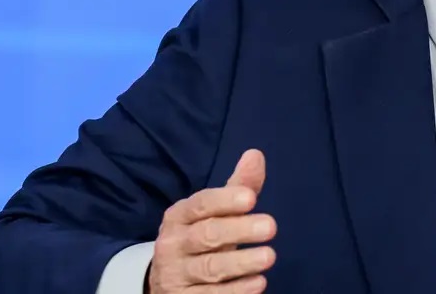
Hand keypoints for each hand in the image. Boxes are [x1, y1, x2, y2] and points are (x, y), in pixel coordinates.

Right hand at [147, 149, 275, 292]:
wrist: (165, 281)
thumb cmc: (199, 238)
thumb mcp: (213, 213)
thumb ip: (237, 187)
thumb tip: (256, 155)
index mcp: (180, 216)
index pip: (201, 205)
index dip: (225, 200)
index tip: (251, 198)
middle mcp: (174, 244)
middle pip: (206, 236)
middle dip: (238, 230)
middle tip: (270, 226)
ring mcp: (177, 275)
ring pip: (209, 268)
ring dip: (241, 263)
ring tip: (269, 257)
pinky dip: (235, 291)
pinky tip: (259, 283)